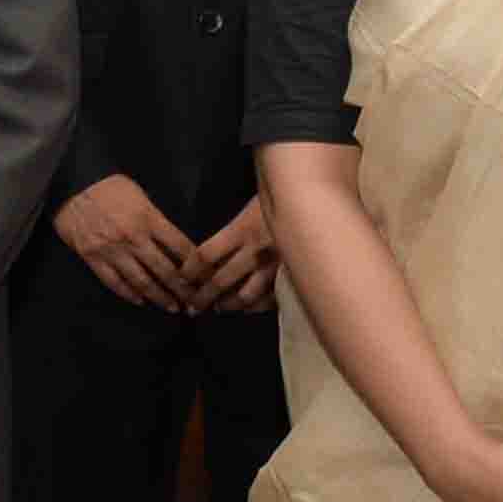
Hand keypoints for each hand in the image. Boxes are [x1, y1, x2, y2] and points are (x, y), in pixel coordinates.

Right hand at [51, 175, 192, 308]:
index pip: (180, 246)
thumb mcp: (140, 194)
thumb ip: (155, 218)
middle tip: (194, 301)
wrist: (72, 186)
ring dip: (159, 297)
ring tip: (171, 307)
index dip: (196, 264)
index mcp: (149, 218)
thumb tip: (172, 242)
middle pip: (165, 269)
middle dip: (182, 288)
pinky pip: (114, 282)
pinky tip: (140, 301)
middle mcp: (134, 237)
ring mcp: (112, 250)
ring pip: (141, 281)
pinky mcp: (93, 258)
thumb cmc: (109, 186)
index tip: (205, 277)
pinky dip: (129, 294)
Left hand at [192, 195, 280, 314]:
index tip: (181, 278)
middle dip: (202, 297)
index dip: (189, 270)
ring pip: (245, 296)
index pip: (205, 256)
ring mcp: (275, 267)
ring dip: (228, 305)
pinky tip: (249, 307)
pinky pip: (271, 298)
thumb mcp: (255, 202)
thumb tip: (217, 245)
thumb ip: (236, 226)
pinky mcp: (291, 275)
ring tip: (219, 308)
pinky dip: (257, 306)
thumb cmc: (286, 193)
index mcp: (242, 230)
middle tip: (191, 307)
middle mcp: (255, 252)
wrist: (321, 199)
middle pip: (219, 281)